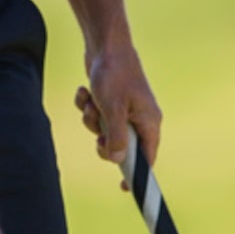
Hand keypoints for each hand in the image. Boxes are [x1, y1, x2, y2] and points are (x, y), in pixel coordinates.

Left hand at [75, 44, 161, 174]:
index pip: (147, 158)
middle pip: (120, 146)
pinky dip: (87, 105)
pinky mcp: (110, 101)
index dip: (137, 174)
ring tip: (91, 102)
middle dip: (102, 138)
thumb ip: (116, 137)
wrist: (105, 45)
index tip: (125, 189)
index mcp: (149, 122)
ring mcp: (125, 109)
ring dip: (91, 119)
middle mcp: (140, 118)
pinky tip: (85, 91)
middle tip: (97, 132)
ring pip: (103, 130)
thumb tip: (116, 160)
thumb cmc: (114, 74)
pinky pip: (95, 115)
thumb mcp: (113, 110)